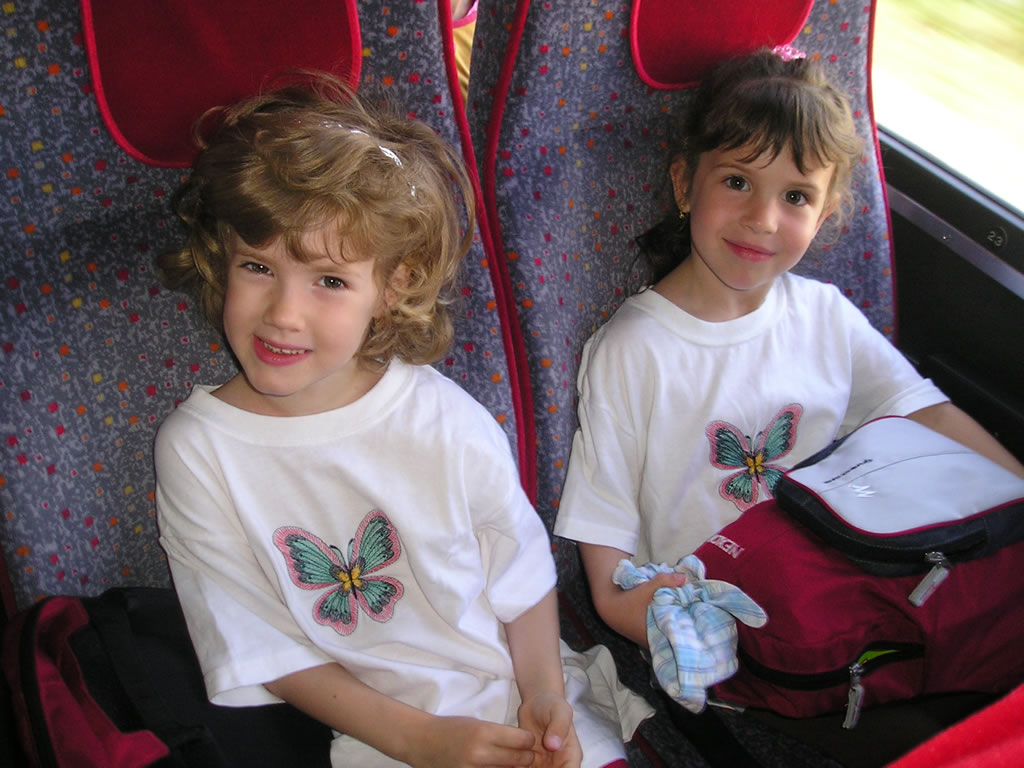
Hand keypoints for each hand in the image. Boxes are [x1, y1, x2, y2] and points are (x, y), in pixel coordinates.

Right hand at [405, 714, 536, 767]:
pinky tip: (494, 767)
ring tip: (507, 762)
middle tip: (525, 756)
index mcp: (484, 732)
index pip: (523, 740)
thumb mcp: (478, 724)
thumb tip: (526, 747)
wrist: (423, 741)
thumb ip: (501, 735)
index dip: (529, 741)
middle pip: (520, 760)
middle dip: (526, 758)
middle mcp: (480, 753)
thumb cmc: (452, 729)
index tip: (527, 741)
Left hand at [517, 691, 581, 767]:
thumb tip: (554, 745)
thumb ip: (558, 727)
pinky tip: (507, 765)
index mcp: (571, 756)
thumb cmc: (552, 704)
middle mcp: (558, 765)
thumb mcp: (559, 711)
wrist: (537, 701)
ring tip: (516, 765)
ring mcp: (543, 766)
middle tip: (524, 767)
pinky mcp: (529, 764)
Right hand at [581, 544, 687, 645]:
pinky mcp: (645, 638)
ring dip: (675, 628)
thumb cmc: (628, 600)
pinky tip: (675, 618)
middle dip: (683, 628)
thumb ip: (664, 581)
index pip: (677, 638)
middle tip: (696, 617)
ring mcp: (647, 641)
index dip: (688, 631)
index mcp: (653, 635)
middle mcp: (651, 642)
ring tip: (688, 617)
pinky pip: (661, 635)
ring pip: (667, 637)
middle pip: (673, 638)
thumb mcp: (645, 589)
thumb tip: (684, 578)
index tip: (697, 622)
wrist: (609, 607)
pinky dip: (667, 628)